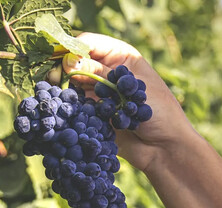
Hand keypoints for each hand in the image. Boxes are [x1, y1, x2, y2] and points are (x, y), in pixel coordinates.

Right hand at [60, 33, 221, 207]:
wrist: (166, 150)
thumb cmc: (161, 114)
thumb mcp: (134, 87)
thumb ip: (104, 75)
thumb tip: (70, 62)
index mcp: (122, 59)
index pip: (91, 44)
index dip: (73, 47)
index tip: (60, 54)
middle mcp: (108, 74)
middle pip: (76, 63)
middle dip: (65, 68)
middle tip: (56, 76)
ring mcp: (99, 96)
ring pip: (72, 86)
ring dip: (66, 89)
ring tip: (62, 94)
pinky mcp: (93, 117)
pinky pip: (75, 108)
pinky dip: (69, 109)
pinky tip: (65, 110)